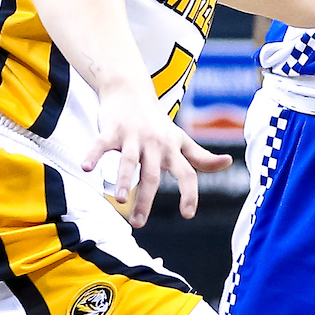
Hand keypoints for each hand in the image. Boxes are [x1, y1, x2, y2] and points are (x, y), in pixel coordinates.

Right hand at [84, 91, 231, 227]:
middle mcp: (155, 143)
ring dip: (125, 180)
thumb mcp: (180, 139)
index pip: (187, 173)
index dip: (190, 193)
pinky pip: (102, 144)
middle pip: (153, 174)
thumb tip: (228, 162)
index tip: (188, 214)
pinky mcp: (111, 130)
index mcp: (172, 148)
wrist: (130, 90)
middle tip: (139, 224)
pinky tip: (86, 168)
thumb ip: (201, 156)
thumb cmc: (157, 122)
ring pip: (129, 160)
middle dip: (146, 200)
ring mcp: (132, 136)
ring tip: (121, 200)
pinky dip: (94, 155)